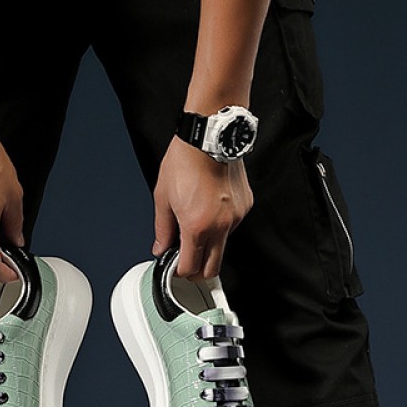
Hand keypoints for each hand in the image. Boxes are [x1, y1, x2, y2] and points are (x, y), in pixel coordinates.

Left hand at [152, 135, 252, 278]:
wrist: (209, 135)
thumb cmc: (186, 159)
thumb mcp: (163, 197)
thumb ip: (163, 229)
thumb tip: (161, 247)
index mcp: (197, 226)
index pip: (191, 267)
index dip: (180, 272)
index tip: (176, 268)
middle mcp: (220, 225)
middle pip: (212, 268)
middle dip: (198, 270)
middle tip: (187, 263)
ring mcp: (236, 216)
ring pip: (223, 246)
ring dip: (210, 244)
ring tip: (197, 224)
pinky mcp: (245, 206)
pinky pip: (233, 225)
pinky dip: (221, 225)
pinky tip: (211, 208)